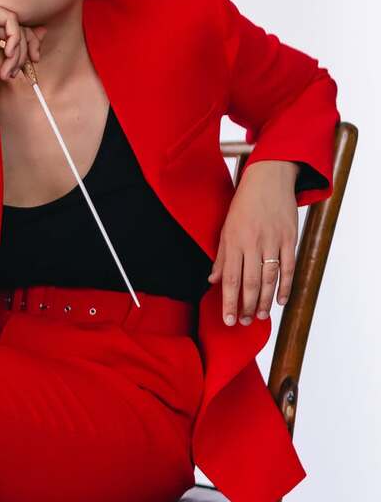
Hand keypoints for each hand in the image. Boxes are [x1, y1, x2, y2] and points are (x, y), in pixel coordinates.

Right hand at [0, 1, 47, 90]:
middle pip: (17, 23)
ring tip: (11, 67)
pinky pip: (11, 19)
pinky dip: (15, 38)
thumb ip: (24, 40)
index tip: (35, 60)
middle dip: (27, 46)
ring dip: (19, 49)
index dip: (30, 42)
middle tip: (29, 63)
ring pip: (15, 23)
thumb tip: (43, 29)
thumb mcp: (11, 54)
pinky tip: (7, 52)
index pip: (16, 26)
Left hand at [208, 160, 299, 325]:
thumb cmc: (244, 204)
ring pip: (269, 278)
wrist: (269, 179)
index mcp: (234, 240)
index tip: (227, 320)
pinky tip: (281, 301)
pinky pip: (289, 268)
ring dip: (264, 301)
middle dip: (246, 306)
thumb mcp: (226, 227)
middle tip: (244, 322)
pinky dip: (285, 286)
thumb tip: (212, 280)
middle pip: (250, 282)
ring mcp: (273, 241)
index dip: (228, 301)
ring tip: (260, 317)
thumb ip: (221, 256)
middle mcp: (252, 242)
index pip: (230, 278)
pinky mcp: (290, 238)